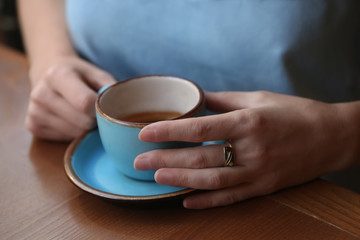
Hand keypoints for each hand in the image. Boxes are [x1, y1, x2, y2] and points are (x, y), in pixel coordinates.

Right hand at [26, 56, 115, 140]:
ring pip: (73, 133)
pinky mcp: (32, 125)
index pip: (84, 103)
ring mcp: (34, 110)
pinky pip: (63, 138)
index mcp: (58, 74)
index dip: (99, 110)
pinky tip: (71, 120)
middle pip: (81, 122)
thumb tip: (123, 109)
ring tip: (83, 115)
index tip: (102, 107)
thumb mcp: (96, 74)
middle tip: (95, 113)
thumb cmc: (79, 75)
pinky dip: (72, 133)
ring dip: (84, 128)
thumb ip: (110, 88)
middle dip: (94, 121)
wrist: (48, 73)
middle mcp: (41, 93)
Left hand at [134, 91, 354, 208]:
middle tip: (139, 161)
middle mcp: (252, 149)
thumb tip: (197, 98)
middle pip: (201, 157)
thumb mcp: (260, 98)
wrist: (332, 137)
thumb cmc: (295, 113)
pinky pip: (232, 197)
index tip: (144, 132)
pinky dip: (207, 202)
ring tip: (157, 177)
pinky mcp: (265, 187)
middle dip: (166, 159)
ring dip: (181, 180)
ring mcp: (258, 171)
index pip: (200, 127)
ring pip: (212, 180)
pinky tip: (186, 202)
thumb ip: (225, 100)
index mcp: (248, 121)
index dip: (169, 130)